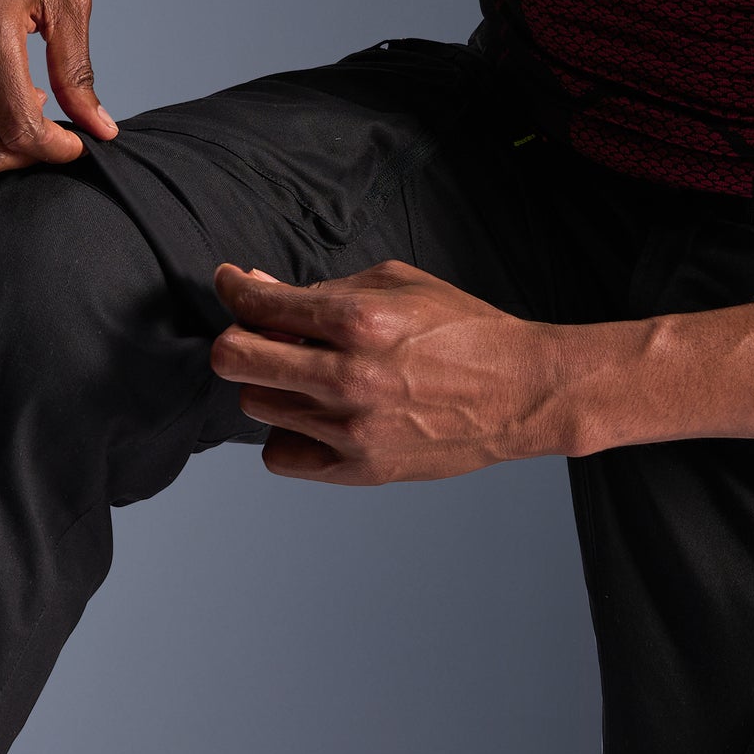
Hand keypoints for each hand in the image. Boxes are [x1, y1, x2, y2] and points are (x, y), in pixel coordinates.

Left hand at [209, 258, 571, 481]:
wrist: (521, 391)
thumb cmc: (464, 330)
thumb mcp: (398, 284)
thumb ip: (323, 288)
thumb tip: (258, 289)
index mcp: (358, 320)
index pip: (256, 306)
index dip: (233, 289)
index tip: (232, 284)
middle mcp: (347, 376)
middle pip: (235, 360)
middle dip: (237, 338)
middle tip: (259, 333)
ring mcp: (351, 429)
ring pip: (256, 405)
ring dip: (270, 383)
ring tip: (307, 373)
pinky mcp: (360, 469)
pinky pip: (280, 456)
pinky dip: (286, 433)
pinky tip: (313, 414)